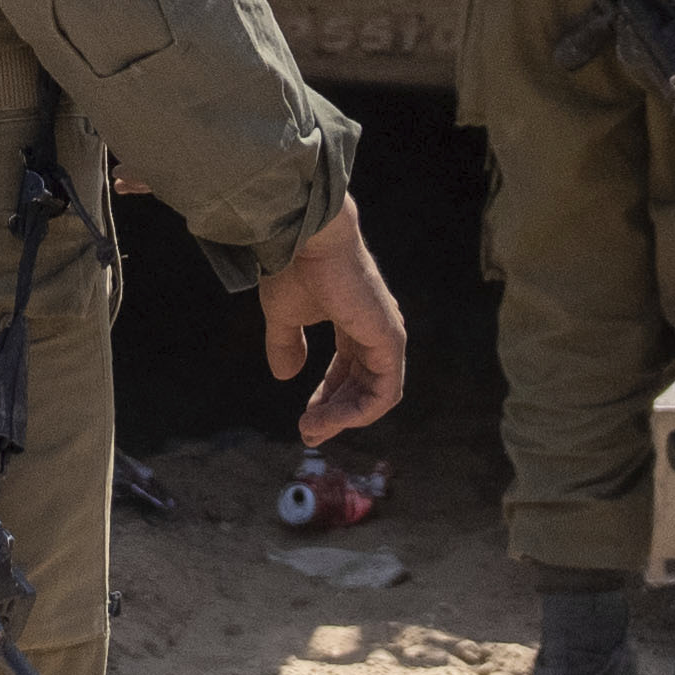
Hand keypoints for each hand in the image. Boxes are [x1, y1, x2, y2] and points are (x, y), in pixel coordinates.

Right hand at [254, 203, 408, 449]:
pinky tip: (332, 419)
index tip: (304, 421)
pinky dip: (360, 412)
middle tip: (308, 434)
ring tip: (311, 429)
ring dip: (343, 418)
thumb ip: (287, 345)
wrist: (306, 240)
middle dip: (335, 415)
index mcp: (355, 322)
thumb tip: (285, 376)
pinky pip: (384, 392)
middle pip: (362, 387)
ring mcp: (386, 336)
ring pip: (374, 396)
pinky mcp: (390, 341)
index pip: (348, 371)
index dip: (327, 399)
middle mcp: (375, 330)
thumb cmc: (295, 268)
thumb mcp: (285, 316)